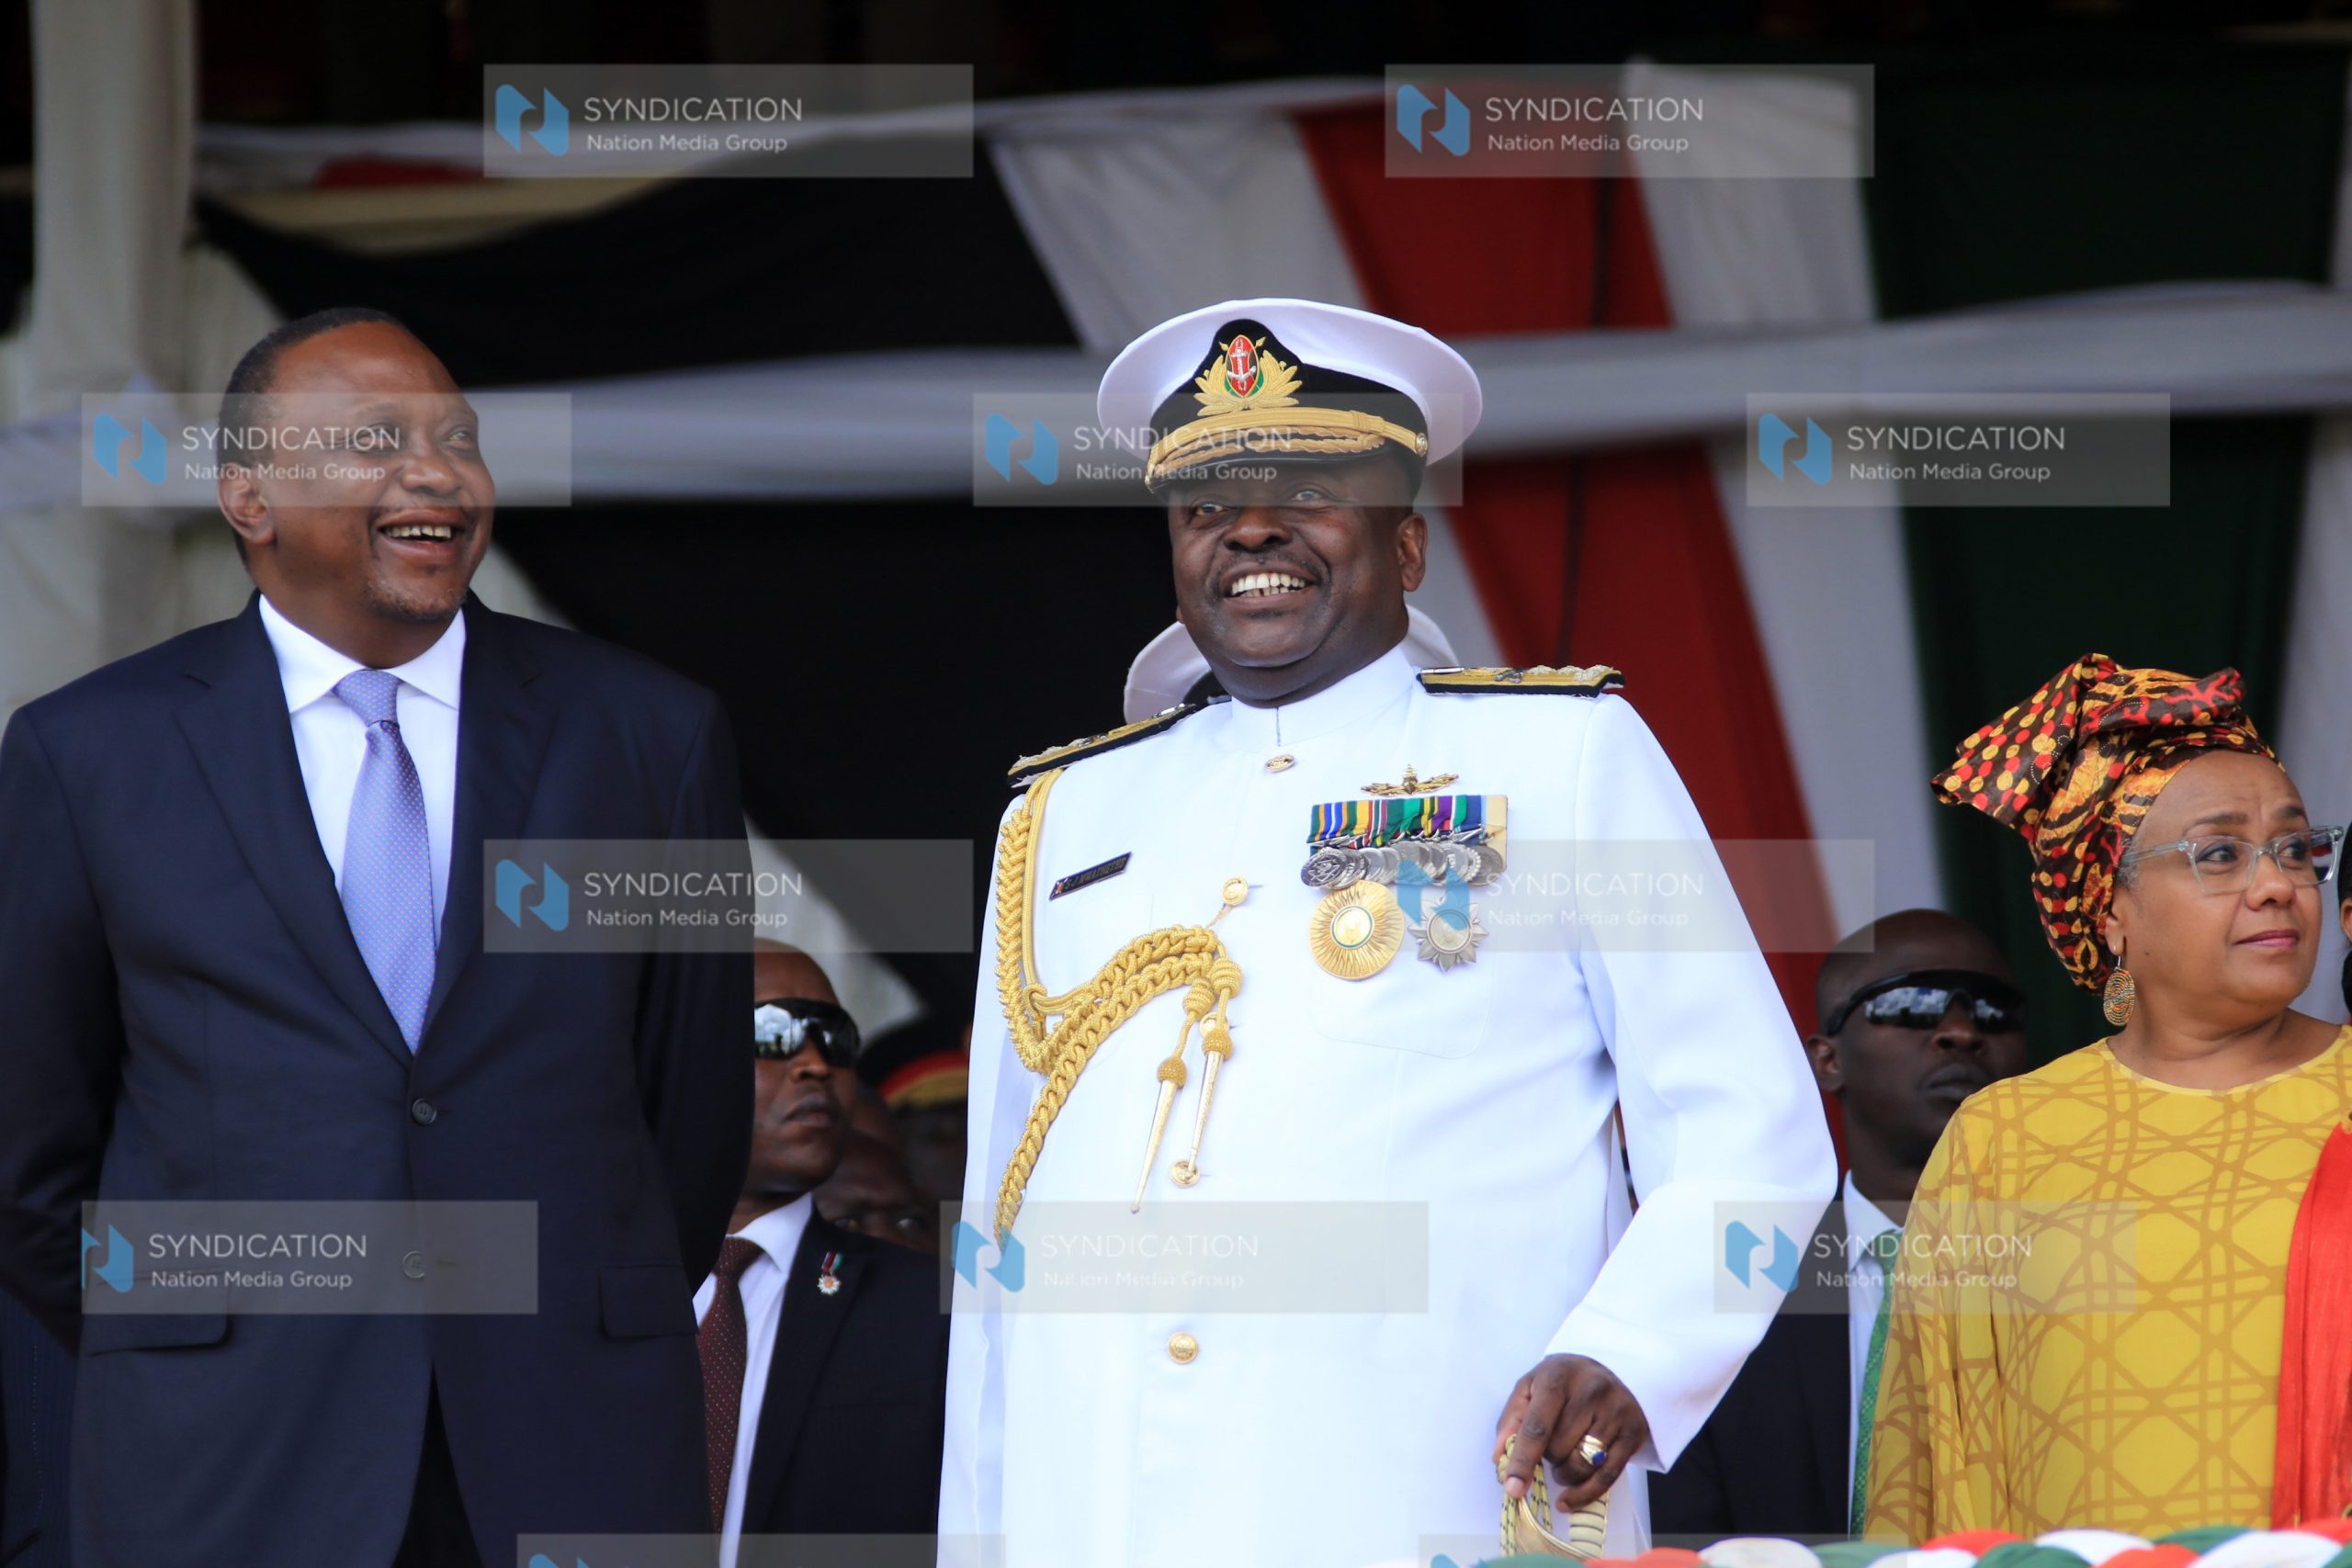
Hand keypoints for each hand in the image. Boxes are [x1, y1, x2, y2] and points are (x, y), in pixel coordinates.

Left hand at [1491, 1354, 1647, 1509]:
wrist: (1612, 1368)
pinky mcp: (1633, 1433)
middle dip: (1546, 1458)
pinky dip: (1584, 1494)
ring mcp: (1616, 1412)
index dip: (1522, 1460)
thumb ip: (1511, 1419)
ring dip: (1564, 1474)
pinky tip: (1569, 1499)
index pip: (1537, 1426)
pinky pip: (1607, 1477)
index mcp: (1558, 1377)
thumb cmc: (1563, 1381)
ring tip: (1562, 1461)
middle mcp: (1591, 1392)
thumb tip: (1499, 1458)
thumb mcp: (1531, 1386)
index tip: (1512, 1487)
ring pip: (1581, 1466)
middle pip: (1558, 1449)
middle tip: (1549, 1447)